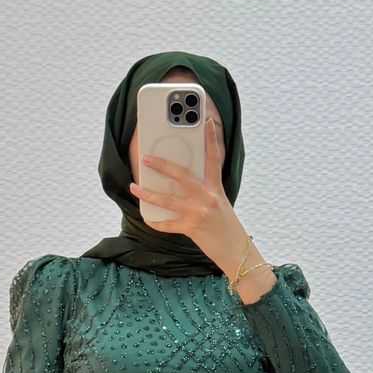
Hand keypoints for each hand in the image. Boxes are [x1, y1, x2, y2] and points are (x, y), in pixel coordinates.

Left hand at [129, 117, 248, 273]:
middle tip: (146, 158)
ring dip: (147, 194)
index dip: (211, 138)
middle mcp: (208, 197)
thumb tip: (181, 183)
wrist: (238, 252)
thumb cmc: (227, 227)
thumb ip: (205, 192)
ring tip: (134, 188)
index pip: (214, 158)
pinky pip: (168, 224)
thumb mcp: (220, 204)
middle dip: (161, 165)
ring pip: (167, 200)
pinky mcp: (192, 228)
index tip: (206, 120)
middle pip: (181, 175)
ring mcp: (199, 213)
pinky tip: (148, 218)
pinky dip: (156, 222)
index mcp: (216, 188)